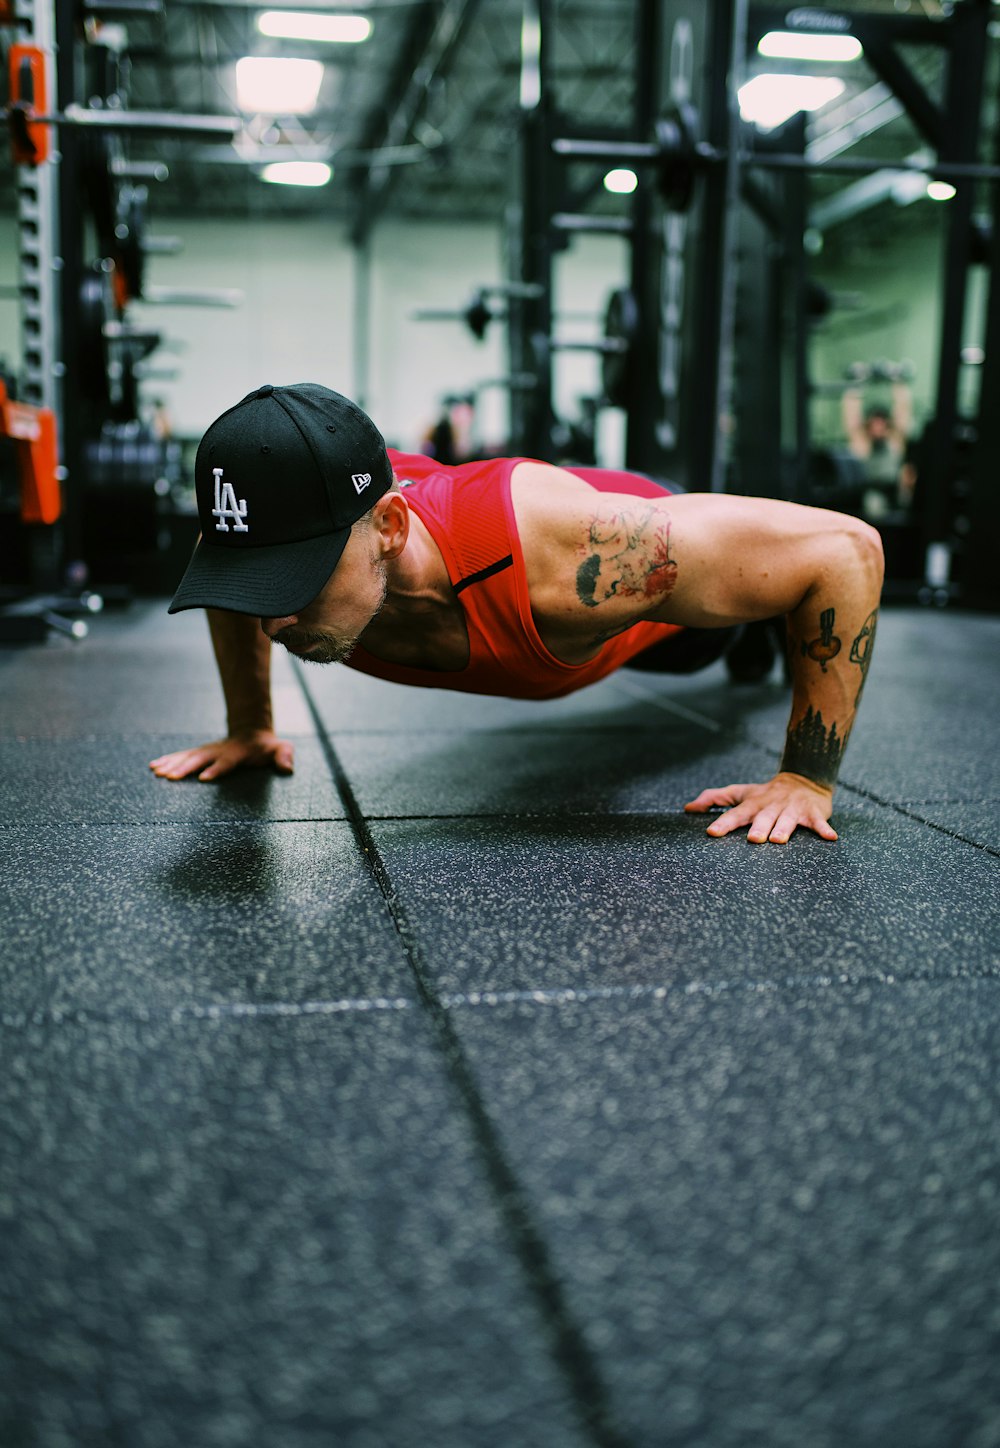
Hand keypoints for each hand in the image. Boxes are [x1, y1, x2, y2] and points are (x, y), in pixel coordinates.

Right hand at [149, 729, 294, 782]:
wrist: (252, 733)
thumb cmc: (267, 747)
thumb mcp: (280, 749)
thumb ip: (284, 756)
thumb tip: (287, 768)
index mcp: (237, 753)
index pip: (226, 762)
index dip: (216, 769)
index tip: (203, 778)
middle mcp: (218, 751)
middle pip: (200, 759)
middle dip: (185, 768)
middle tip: (169, 777)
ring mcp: (207, 751)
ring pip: (187, 757)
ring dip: (171, 764)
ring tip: (155, 771)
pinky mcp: (199, 753)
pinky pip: (181, 757)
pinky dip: (167, 761)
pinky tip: (153, 767)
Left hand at [684, 772, 836, 843]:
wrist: (803, 779)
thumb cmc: (765, 793)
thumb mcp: (740, 793)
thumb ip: (714, 798)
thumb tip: (688, 808)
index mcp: (753, 804)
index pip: (736, 813)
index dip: (724, 822)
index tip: (712, 832)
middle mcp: (771, 806)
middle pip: (763, 817)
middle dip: (758, 827)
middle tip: (753, 839)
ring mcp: (792, 809)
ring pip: (787, 820)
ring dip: (784, 829)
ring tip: (779, 840)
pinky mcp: (812, 813)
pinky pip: (819, 823)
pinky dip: (824, 829)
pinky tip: (831, 838)